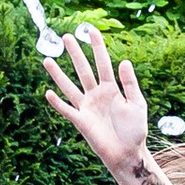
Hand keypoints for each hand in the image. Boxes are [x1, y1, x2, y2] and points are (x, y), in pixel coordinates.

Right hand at [40, 26, 147, 176]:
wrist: (128, 154)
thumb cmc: (135, 131)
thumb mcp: (137, 104)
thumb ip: (130, 84)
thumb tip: (123, 61)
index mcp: (112, 89)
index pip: (103, 63)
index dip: (97, 47)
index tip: (90, 31)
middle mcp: (96, 95)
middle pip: (83, 70)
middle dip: (75, 54)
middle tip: (65, 37)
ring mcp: (87, 107)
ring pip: (70, 86)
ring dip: (58, 74)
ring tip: (47, 60)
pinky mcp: (81, 121)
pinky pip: (67, 110)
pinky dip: (57, 103)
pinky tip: (48, 93)